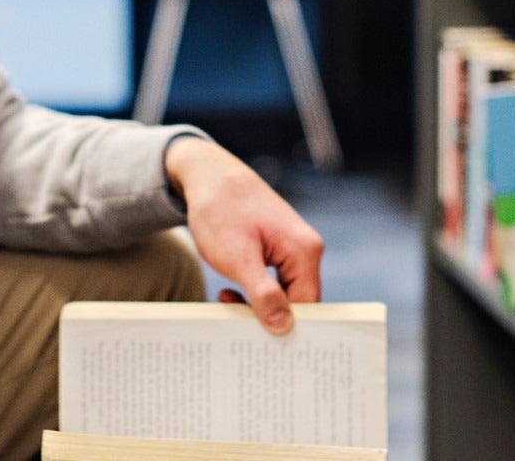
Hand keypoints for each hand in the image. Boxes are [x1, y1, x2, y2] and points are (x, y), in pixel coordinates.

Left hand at [165, 136, 323, 335]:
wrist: (206, 174)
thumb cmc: (220, 209)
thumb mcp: (237, 257)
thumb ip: (263, 294)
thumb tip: (284, 327)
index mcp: (305, 251)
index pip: (308, 306)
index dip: (284, 326)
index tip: (256, 340)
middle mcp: (306, 250)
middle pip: (299, 302)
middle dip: (269, 317)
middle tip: (236, 325)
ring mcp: (293, 248)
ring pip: (284, 293)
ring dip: (257, 304)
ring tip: (227, 301)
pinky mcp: (277, 248)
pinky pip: (274, 282)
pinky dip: (254, 292)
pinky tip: (230, 292)